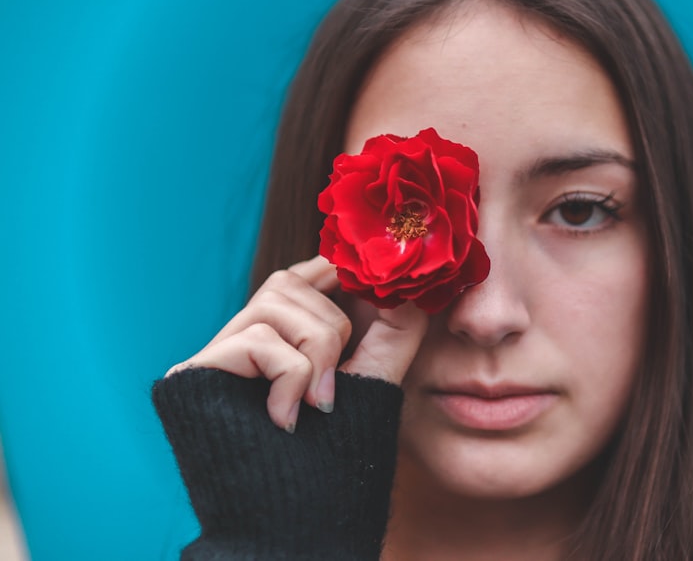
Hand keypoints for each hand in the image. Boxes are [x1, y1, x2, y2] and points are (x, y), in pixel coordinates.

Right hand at [166, 255, 427, 431]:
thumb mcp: (376, 376)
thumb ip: (395, 326)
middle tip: (335, 384)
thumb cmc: (337, 450)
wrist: (295, 516)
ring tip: (316, 403)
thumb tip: (403, 277)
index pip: (306, 270)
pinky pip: (257, 338)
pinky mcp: (195, 371)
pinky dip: (289, 376)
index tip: (372, 300)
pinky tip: (287, 418)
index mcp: (286, 330)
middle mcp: (248, 333)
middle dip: (332, 327)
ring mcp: (219, 351)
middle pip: (291, 279)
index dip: (340, 277)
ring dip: (315, 351)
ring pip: (274, 297)